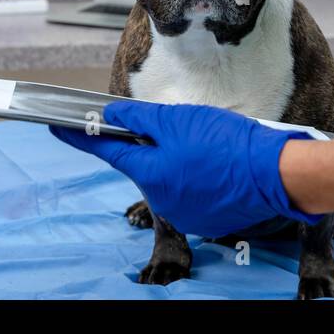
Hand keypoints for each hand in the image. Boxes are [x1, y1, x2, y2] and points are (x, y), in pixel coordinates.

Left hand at [49, 101, 319, 237]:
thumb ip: (141, 118)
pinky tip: (217, 165)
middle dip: (152, 144)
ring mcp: (183, 213)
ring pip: (167, 177)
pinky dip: (196, 177)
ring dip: (177, 162)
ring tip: (209, 146)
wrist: (275, 174)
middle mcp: (160, 198)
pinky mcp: (204, 219)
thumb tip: (112, 114)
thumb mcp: (180, 120)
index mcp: (150, 171)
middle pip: (142, 163)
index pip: (106, 149)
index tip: (58, 126)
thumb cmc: (228, 143)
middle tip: (181, 128)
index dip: (80, 136)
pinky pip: (189, 192)